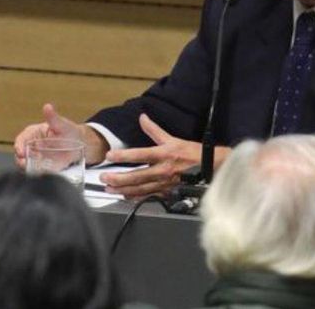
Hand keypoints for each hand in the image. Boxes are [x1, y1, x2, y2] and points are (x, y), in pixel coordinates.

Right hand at [13, 103, 108, 167]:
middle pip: (21, 155)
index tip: (20, 151)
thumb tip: (47, 107)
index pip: (21, 139)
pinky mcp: (44, 167)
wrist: (81, 144)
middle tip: (24, 164)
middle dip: (20, 160)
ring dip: (28, 168)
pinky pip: (38, 172)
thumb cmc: (69, 132)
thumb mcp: (62, 124)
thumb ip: (53, 117)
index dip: (18, 145)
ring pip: (27, 164)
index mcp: (33, 134)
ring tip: (33, 170)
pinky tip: (42, 174)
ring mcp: (38, 157)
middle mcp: (33, 146)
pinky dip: (38, 174)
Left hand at [100, 113, 228, 197]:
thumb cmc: (192, 153)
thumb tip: (142, 117)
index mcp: (164, 154)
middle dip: (118, 178)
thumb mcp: (172, 138)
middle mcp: (163, 170)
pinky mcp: (167, 192)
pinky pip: (148, 196)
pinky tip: (125, 196)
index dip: (123, 155)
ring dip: (123, 189)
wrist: (210, 168)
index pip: (140, 154)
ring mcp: (164, 183)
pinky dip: (135, 197)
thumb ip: (154, 129)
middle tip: (104, 178)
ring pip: (140, 189)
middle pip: (136, 176)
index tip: (109, 155)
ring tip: (109, 189)